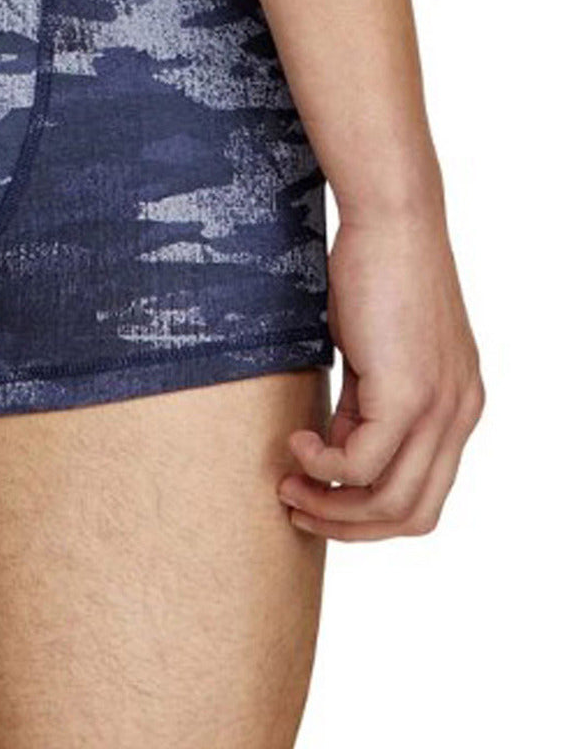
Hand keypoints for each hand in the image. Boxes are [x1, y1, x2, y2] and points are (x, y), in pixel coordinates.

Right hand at [277, 209, 483, 539]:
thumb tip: (332, 452)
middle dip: (348, 525)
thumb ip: (364, 405)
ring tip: (287, 484)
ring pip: (391, 501)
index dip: (368, 514)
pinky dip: (321, 467)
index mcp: (457, 407)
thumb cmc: (377, 274)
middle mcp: (460, 416)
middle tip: (296, 506)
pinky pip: (361, 463)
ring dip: (331, 506)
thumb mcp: (374, 354)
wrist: (393, 222)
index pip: (424, 495)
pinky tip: (295, 441)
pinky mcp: (409, 393)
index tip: (318, 499)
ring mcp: (440, 408)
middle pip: (413, 514)